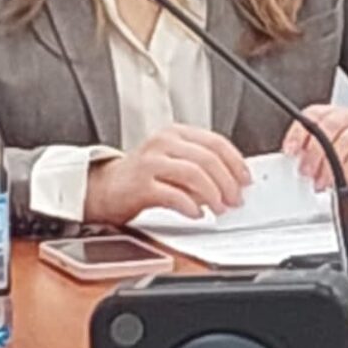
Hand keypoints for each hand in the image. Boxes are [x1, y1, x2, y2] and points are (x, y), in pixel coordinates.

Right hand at [84, 124, 250, 223]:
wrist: (101, 188)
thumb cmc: (142, 176)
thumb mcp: (173, 161)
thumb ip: (201, 165)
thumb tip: (234, 182)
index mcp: (176, 133)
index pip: (216, 142)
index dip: (236, 162)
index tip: (246, 180)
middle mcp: (163, 143)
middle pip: (208, 159)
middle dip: (228, 182)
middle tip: (236, 200)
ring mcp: (150, 162)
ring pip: (194, 174)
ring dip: (213, 194)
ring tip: (220, 209)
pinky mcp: (139, 185)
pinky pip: (173, 195)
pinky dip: (190, 205)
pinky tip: (197, 213)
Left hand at [283, 105, 347, 202]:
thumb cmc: (346, 162)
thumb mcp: (322, 156)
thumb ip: (306, 154)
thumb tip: (284, 167)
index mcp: (332, 116)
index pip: (314, 114)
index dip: (299, 132)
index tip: (289, 151)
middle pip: (331, 124)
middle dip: (314, 150)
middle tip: (305, 170)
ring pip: (347, 139)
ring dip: (330, 163)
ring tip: (321, 180)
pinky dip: (347, 168)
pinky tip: (339, 180)